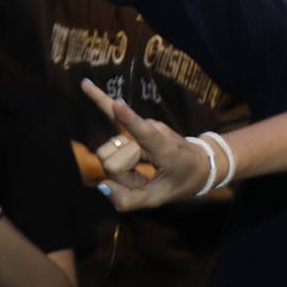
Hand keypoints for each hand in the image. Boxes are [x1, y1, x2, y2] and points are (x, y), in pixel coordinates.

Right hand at [81, 78, 208, 209]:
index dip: (130, 120)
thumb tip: (103, 185)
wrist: (200, 163)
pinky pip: (114, 113)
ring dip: (121, 167)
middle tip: (142, 179)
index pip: (146, 134)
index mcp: (166, 150)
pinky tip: (86, 86)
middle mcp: (154, 131)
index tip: (118, 104)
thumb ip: (129, 200)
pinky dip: (100, 100)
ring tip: (141, 169)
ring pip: (110, 152)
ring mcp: (146, 125)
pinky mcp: (138, 123)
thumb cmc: (181, 181)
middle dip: (121, 175)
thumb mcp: (159, 198)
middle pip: (112, 159)